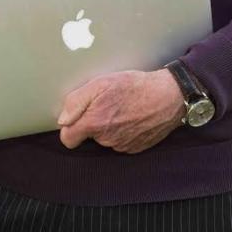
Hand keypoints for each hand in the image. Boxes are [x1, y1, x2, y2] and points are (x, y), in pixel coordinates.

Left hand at [57, 69, 183, 153]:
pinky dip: (123, 132)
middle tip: (105, 104)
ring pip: (105, 139)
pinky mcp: (136, 148)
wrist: (168, 96)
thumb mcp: (100, 83)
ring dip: (109, 127)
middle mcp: (107, 139)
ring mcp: (122, 146)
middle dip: (92, 123)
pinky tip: (131, 116)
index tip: (76, 118)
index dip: (69, 128)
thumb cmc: (134, 86)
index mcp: (94, 124)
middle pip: (88, 137)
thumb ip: (76, 102)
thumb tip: (62, 120)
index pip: (68, 139)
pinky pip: (121, 142)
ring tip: (121, 108)